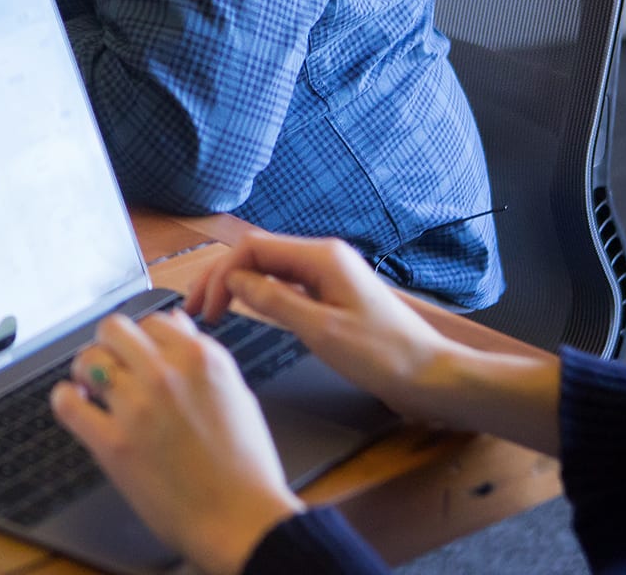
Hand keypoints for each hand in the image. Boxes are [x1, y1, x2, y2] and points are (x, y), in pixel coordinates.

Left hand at [50, 311, 302, 574]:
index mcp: (200, 358)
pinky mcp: (113, 443)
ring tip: (91, 386)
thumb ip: (202, 355)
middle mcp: (166, 374)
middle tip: (110, 363)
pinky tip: (76, 404)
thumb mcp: (237, 394)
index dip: (142, 338)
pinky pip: (69, 403)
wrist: (241, 519)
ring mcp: (137, 407)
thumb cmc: (245, 465)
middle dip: (109, 344)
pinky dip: (66, 399)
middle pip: (113, 329)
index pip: (153, 321)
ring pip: (88, 359)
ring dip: (85, 369)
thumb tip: (176, 323)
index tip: (137, 352)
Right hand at [186, 232, 560, 451]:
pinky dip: (259, 294)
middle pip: (258, 254)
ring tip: (212, 310)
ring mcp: (330, 275)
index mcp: (322, 257)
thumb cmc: (385, 357)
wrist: (430, 377)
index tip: (205, 308)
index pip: (253, 248)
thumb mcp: (321, 331)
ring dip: (238, 285)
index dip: (221, 275)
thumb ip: (274, 302)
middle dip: (222, 277)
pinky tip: (246, 311)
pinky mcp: (333, 294)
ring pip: (270, 269)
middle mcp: (325, 257)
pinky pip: (286, 284)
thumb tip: (236, 282)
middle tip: (195, 308)